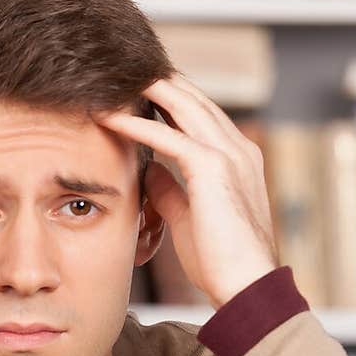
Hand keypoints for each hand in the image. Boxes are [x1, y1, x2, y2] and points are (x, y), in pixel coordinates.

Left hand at [95, 73, 279, 308]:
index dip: (168, 99)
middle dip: (155, 80)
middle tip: (117, 70)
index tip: (136, 90)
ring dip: (145, 89)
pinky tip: (109, 117)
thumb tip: (149, 171)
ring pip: (182, 104)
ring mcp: (229, 154)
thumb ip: (171, 190)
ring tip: (109, 78)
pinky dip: (137, 123)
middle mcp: (237, 148)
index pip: (200, 114)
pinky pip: (168, 135)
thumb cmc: (221, 262)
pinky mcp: (213, 168)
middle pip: (192, 98)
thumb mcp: (189, 218)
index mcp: (237, 158)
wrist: (246, 286)